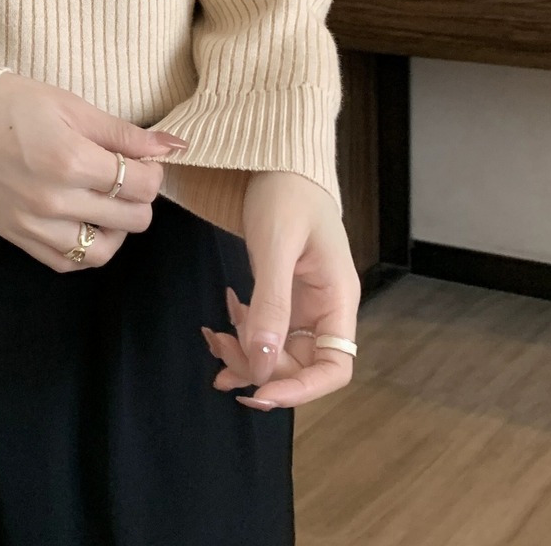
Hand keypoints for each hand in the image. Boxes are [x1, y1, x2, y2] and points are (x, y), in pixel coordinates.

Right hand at [0, 73, 189, 272]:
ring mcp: (36, 225)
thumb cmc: (15, 105)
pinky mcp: (19, 238)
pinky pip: (67, 263)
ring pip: (102, 251)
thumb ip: (124, 133)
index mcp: (72, 161)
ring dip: (117, 229)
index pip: (141, 185)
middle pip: (132, 219)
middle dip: (139, 197)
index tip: (142, 160)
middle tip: (125, 177)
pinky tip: (84, 223)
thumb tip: (172, 146)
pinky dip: (84, 249)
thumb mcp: (73, 107)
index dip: (153, 171)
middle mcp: (56, 201)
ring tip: (108, 205)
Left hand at [200, 170, 358, 408]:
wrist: (276, 156)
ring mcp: (303, 300)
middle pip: (300, 363)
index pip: (335, 367)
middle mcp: (325, 306)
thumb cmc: (286, 192)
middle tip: (219, 354)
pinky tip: (221, 320)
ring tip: (213, 339)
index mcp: (337, 298)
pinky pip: (266, 327)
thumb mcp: (276, 246)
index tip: (260, 393)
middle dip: (261, 367)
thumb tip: (264, 363)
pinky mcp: (281, 291)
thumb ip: (272, 303)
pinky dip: (242, 332)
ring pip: (278, 349)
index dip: (301, 389)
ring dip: (247, 353)